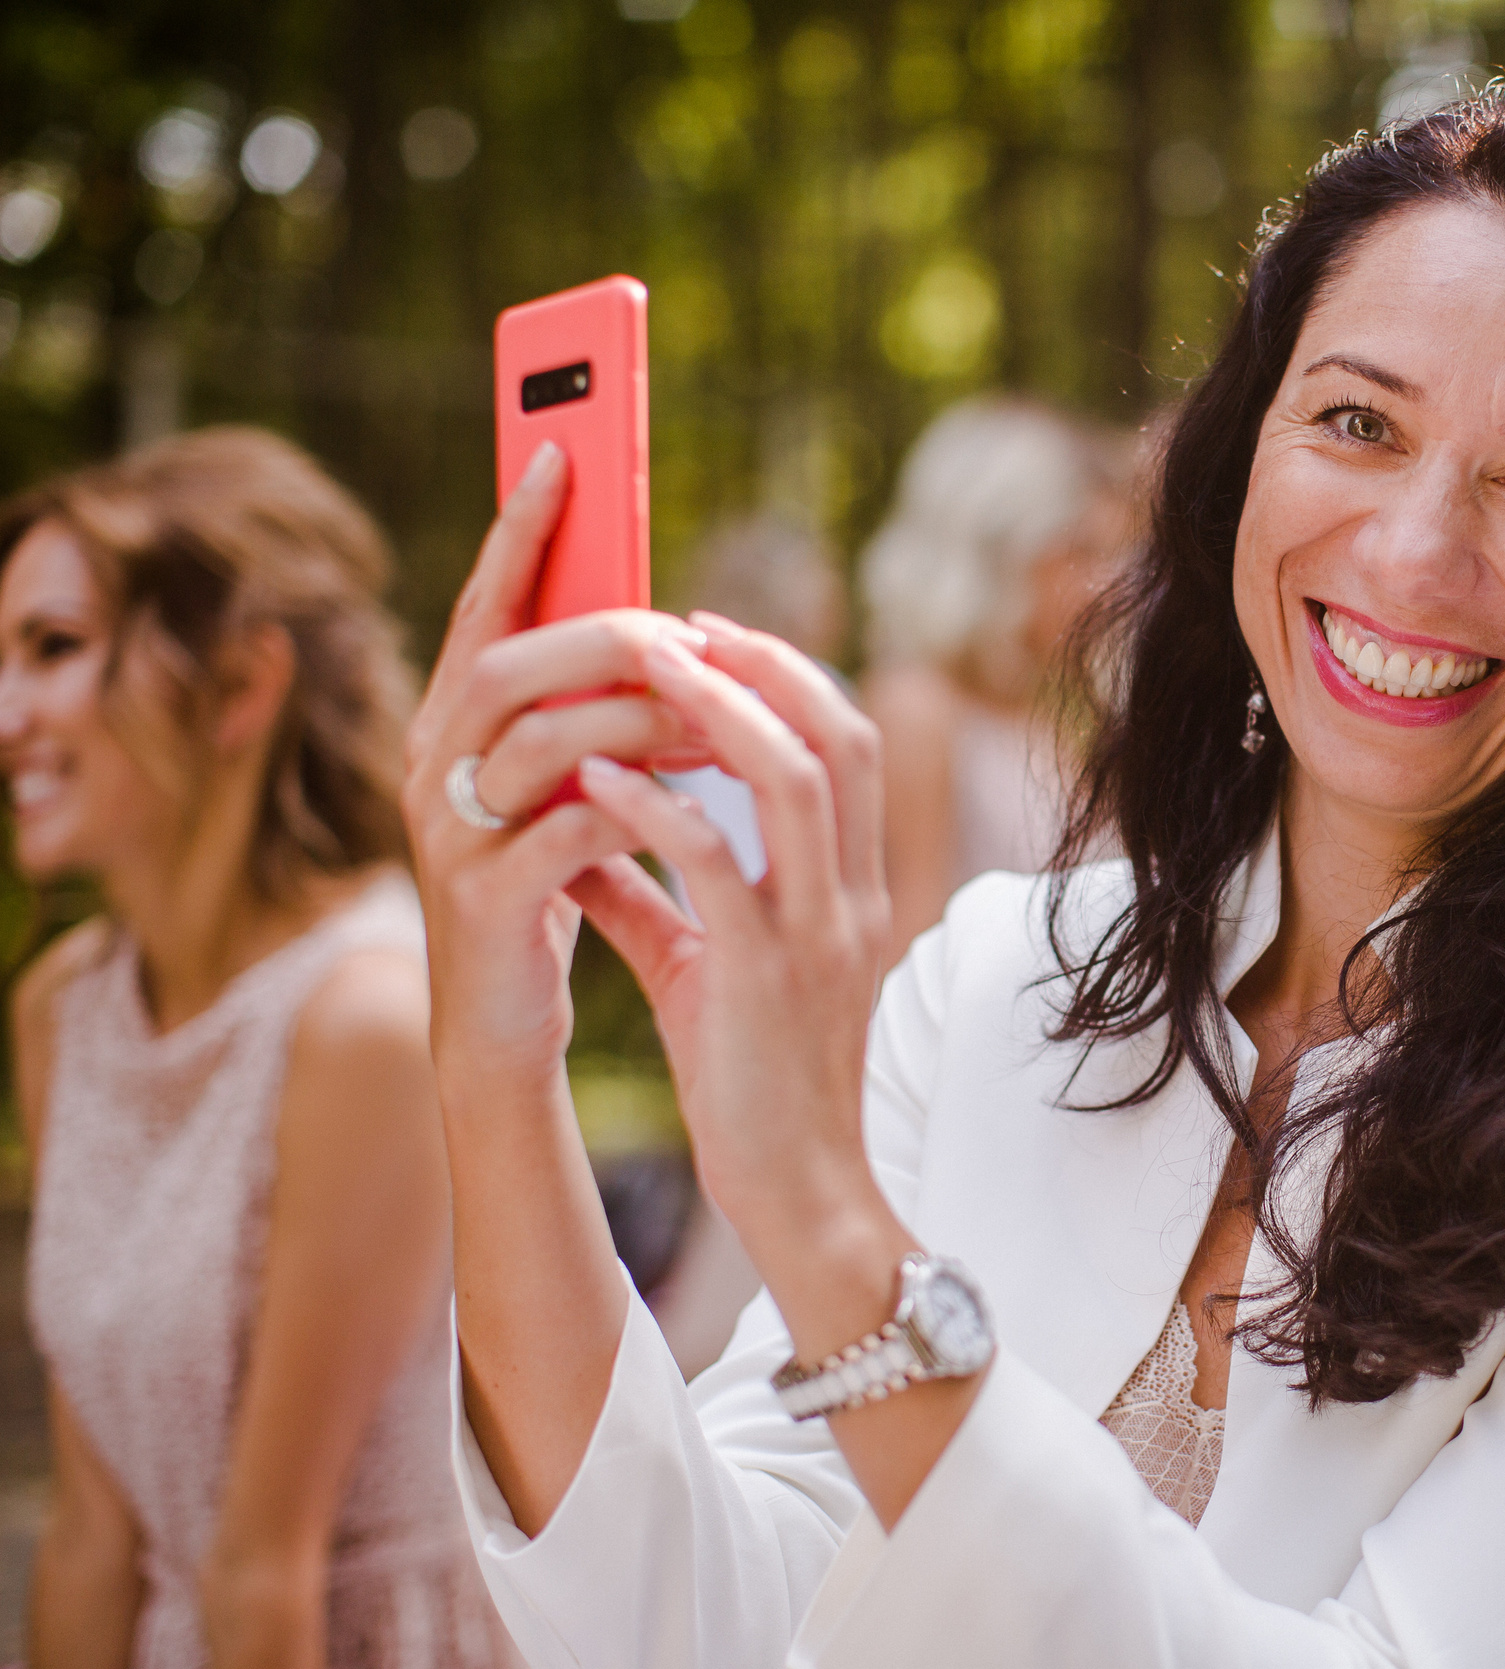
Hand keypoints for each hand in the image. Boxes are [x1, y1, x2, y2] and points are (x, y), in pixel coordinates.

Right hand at [401, 442, 712, 1095]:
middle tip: (690, 640)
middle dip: (609, 637)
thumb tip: (668, 635)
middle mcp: (433, 764)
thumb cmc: (545, 889)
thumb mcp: (565, 785)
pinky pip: (567, 830)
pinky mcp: (483, 901)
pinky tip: (691, 809)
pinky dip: (635, 809)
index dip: (520, 530)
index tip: (561, 450)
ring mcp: (450, 833)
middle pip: (513, 660)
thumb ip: (589, 716)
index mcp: (455, 725)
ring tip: (713, 726)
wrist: (502, 1025)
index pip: (485, 605)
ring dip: (639, 722)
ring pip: (542, 739)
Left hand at [567, 615, 902, 1291]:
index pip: (846, 748)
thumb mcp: (704, 972)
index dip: (786, 679)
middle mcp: (852, 896)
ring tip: (644, 668)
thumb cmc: (752, 1085)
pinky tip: (595, 778)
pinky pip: (716, 866)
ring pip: (795, 781)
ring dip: (720, 710)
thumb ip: (655, 899)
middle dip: (764, 667)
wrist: (797, 1190)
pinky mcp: (767, 975)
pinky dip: (658, 808)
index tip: (711, 639)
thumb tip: (585, 833)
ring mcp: (818, 933)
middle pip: (838, 739)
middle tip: (682, 625)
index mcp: (851, 889)